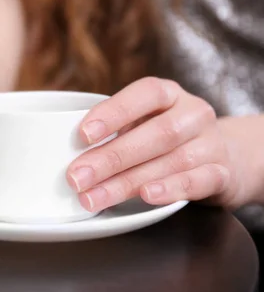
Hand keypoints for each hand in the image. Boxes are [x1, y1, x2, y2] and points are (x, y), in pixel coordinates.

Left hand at [66, 77, 241, 211]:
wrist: (225, 156)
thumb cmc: (165, 138)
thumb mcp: (142, 123)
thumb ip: (114, 130)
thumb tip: (64, 150)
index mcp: (168, 94)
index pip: (144, 94)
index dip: (113, 112)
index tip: (82, 134)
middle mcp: (193, 113)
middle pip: (154, 134)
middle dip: (111, 158)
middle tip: (76, 177)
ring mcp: (211, 143)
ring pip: (171, 161)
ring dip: (127, 182)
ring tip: (94, 197)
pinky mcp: (222, 173)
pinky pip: (198, 181)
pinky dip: (171, 189)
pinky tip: (147, 196)